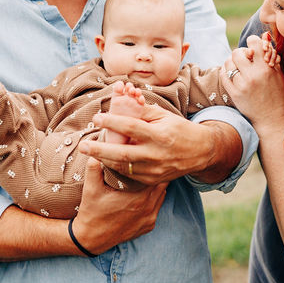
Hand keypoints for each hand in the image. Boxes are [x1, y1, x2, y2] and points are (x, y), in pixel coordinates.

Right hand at [70, 158, 167, 253]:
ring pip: (162, 195)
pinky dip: (154, 200)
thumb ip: (93, 168)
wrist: (92, 239)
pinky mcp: (148, 226)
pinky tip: (144, 194)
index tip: (147, 157)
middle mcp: (148, 208)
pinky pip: (157, 208)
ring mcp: (150, 218)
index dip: (153, 165)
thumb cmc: (92, 212)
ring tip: (147, 177)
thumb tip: (94, 151)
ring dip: (156, 186)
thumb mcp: (91, 189)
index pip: (156, 175)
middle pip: (162, 184)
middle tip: (149, 164)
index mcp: (138, 197)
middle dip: (157, 174)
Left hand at [79, 103, 217, 184]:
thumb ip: (142, 111)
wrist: (200, 152)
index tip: (97, 117)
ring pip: (123, 166)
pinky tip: (105, 159)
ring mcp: (155, 170)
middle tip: (83, 146)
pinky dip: (116, 166)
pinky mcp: (153, 180)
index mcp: (160, 135)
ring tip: (89, 152)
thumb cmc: (179, 129)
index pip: (132, 127)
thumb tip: (121, 102)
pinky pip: (130, 174)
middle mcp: (157, 154)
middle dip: (100, 149)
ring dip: (104, 159)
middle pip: (123, 153)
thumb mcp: (164, 116)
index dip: (113, 122)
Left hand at [223, 33, 283, 138]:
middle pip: (237, 52)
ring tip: (238, 67)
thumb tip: (264, 36)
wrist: (272, 118)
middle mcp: (253, 75)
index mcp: (266, 68)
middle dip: (240, 53)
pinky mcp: (234, 94)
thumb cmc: (278, 94)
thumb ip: (271, 55)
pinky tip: (232, 74)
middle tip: (245, 59)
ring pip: (228, 63)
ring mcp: (242, 85)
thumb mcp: (279, 73)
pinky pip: (224, 76)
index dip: (252, 42)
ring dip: (232, 62)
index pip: (253, 43)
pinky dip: (226, 72)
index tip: (253, 47)